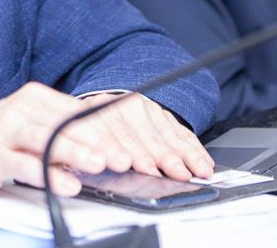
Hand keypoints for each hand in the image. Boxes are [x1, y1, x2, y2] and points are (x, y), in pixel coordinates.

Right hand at [0, 82, 213, 197]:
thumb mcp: (35, 133)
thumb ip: (66, 139)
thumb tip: (106, 150)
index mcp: (38, 98)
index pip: (81, 113)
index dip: (109, 132)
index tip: (134, 148)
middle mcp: (22, 109)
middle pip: (67, 124)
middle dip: (99, 142)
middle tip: (124, 158)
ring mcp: (5, 130)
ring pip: (45, 138)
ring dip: (74, 152)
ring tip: (99, 164)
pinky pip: (21, 163)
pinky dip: (45, 173)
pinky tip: (64, 183)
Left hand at [76, 92, 213, 181]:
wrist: (97, 103)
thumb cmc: (84, 129)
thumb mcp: (74, 136)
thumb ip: (82, 149)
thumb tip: (88, 168)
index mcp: (96, 112)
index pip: (116, 134)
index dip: (130, 152)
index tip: (141, 167)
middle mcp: (123, 107)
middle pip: (145, 135)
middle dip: (162, 156)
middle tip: (176, 173)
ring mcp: (144, 109)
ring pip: (167, 133)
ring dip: (183, 154)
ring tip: (196, 170)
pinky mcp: (160, 114)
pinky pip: (181, 131)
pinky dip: (193, 148)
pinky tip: (202, 161)